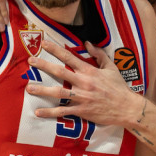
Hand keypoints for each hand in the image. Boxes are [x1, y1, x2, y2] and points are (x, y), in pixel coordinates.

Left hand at [25, 40, 144, 127]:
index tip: (43, 43)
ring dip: (42, 90)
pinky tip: (38, 112)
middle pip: (59, 72)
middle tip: (30, 61)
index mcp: (89, 71)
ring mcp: (81, 97)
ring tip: (29, 88)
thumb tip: (87, 43)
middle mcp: (83, 82)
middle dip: (43, 66)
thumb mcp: (111, 68)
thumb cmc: (119, 87)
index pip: (69, 57)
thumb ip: (99, 54)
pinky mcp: (82, 111)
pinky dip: (50, 112)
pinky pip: (63, 111)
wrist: (126, 107)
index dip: (55, 49)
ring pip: (58, 92)